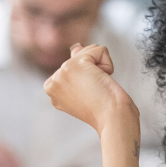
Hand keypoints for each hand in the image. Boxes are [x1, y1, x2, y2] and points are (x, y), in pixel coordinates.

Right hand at [44, 43, 141, 166]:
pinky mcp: (76, 64)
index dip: (88, 78)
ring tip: (99, 88)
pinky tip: (103, 80)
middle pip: (79, 57)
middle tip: (96, 93)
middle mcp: (53, 81)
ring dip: (101, 68)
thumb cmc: (104, 111)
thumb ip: (77, 65)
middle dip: (94, 72)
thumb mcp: (86, 88)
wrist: (113, 119)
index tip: (90, 96)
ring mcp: (61, 72)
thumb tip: (76, 46)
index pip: (73, 67)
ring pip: (88, 52)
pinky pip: (99, 50)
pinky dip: (108, 64)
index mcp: (52, 89)